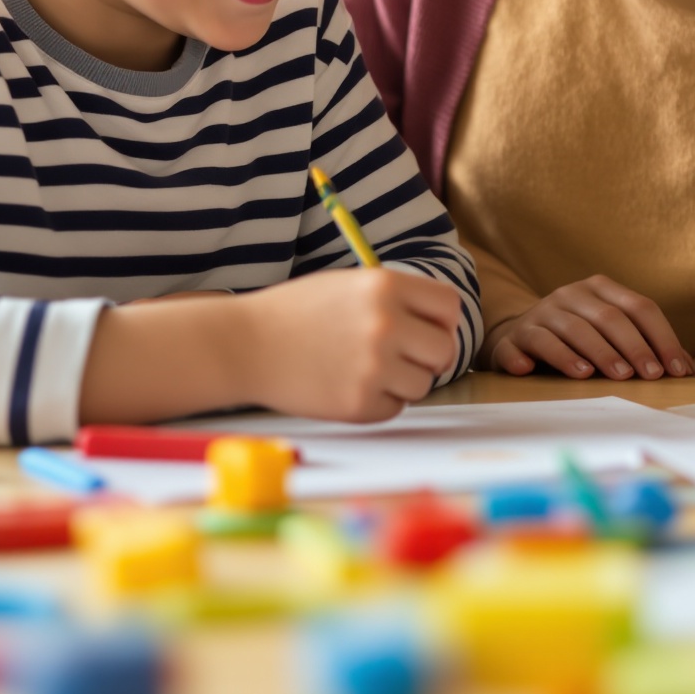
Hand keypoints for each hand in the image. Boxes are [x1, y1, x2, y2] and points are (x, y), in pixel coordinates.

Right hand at [239, 267, 464, 421]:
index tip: (427, 330)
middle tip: (402, 358)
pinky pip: (394, 408)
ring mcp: (374, 365)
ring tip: (364, 370)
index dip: (441, 321)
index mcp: (385, 286)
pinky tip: (347, 386)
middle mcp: (386, 324)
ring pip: (422, 384)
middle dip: (428, 357)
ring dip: (401, 382)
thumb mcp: (349, 285)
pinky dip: (378, 402)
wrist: (245, 345)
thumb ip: (395, 298)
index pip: (449, 306)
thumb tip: (441, 323)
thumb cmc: (296, 313)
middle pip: (444, 350)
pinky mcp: (359, 403)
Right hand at [485, 275, 690, 379]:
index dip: (662, 338)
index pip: (640, 307)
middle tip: (650, 376)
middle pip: (609, 318)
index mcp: (600, 288)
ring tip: (613, 376)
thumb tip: (684, 370)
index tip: (676, 370)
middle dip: (633, 348)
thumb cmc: (578, 338)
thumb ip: (642, 343)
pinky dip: (546, 356)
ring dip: (596, 353)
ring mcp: (543, 312)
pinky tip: (556, 372)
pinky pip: (534, 342)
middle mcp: (571, 294)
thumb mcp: (609, 333)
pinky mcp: (518, 333)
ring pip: (572, 329)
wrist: (521, 334)